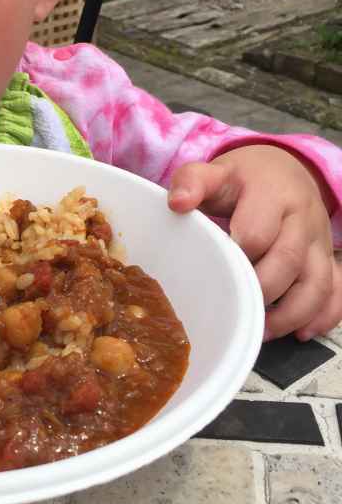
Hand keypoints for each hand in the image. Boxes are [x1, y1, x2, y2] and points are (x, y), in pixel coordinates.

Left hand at [168, 144, 341, 340]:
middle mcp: (302, 218)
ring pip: (318, 283)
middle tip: (235, 307)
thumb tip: (177, 203)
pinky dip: (323, 316)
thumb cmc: (245, 180)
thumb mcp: (217, 172)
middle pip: (288, 261)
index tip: (216, 272)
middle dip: (261, 291)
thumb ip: (193, 182)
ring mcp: (318, 242)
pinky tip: (300, 332)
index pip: (257, 232)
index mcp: (271, 194)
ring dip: (291, 314)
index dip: (236, 256)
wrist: (283, 171)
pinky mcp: (328, 259)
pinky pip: (336, 292)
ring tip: (262, 331)